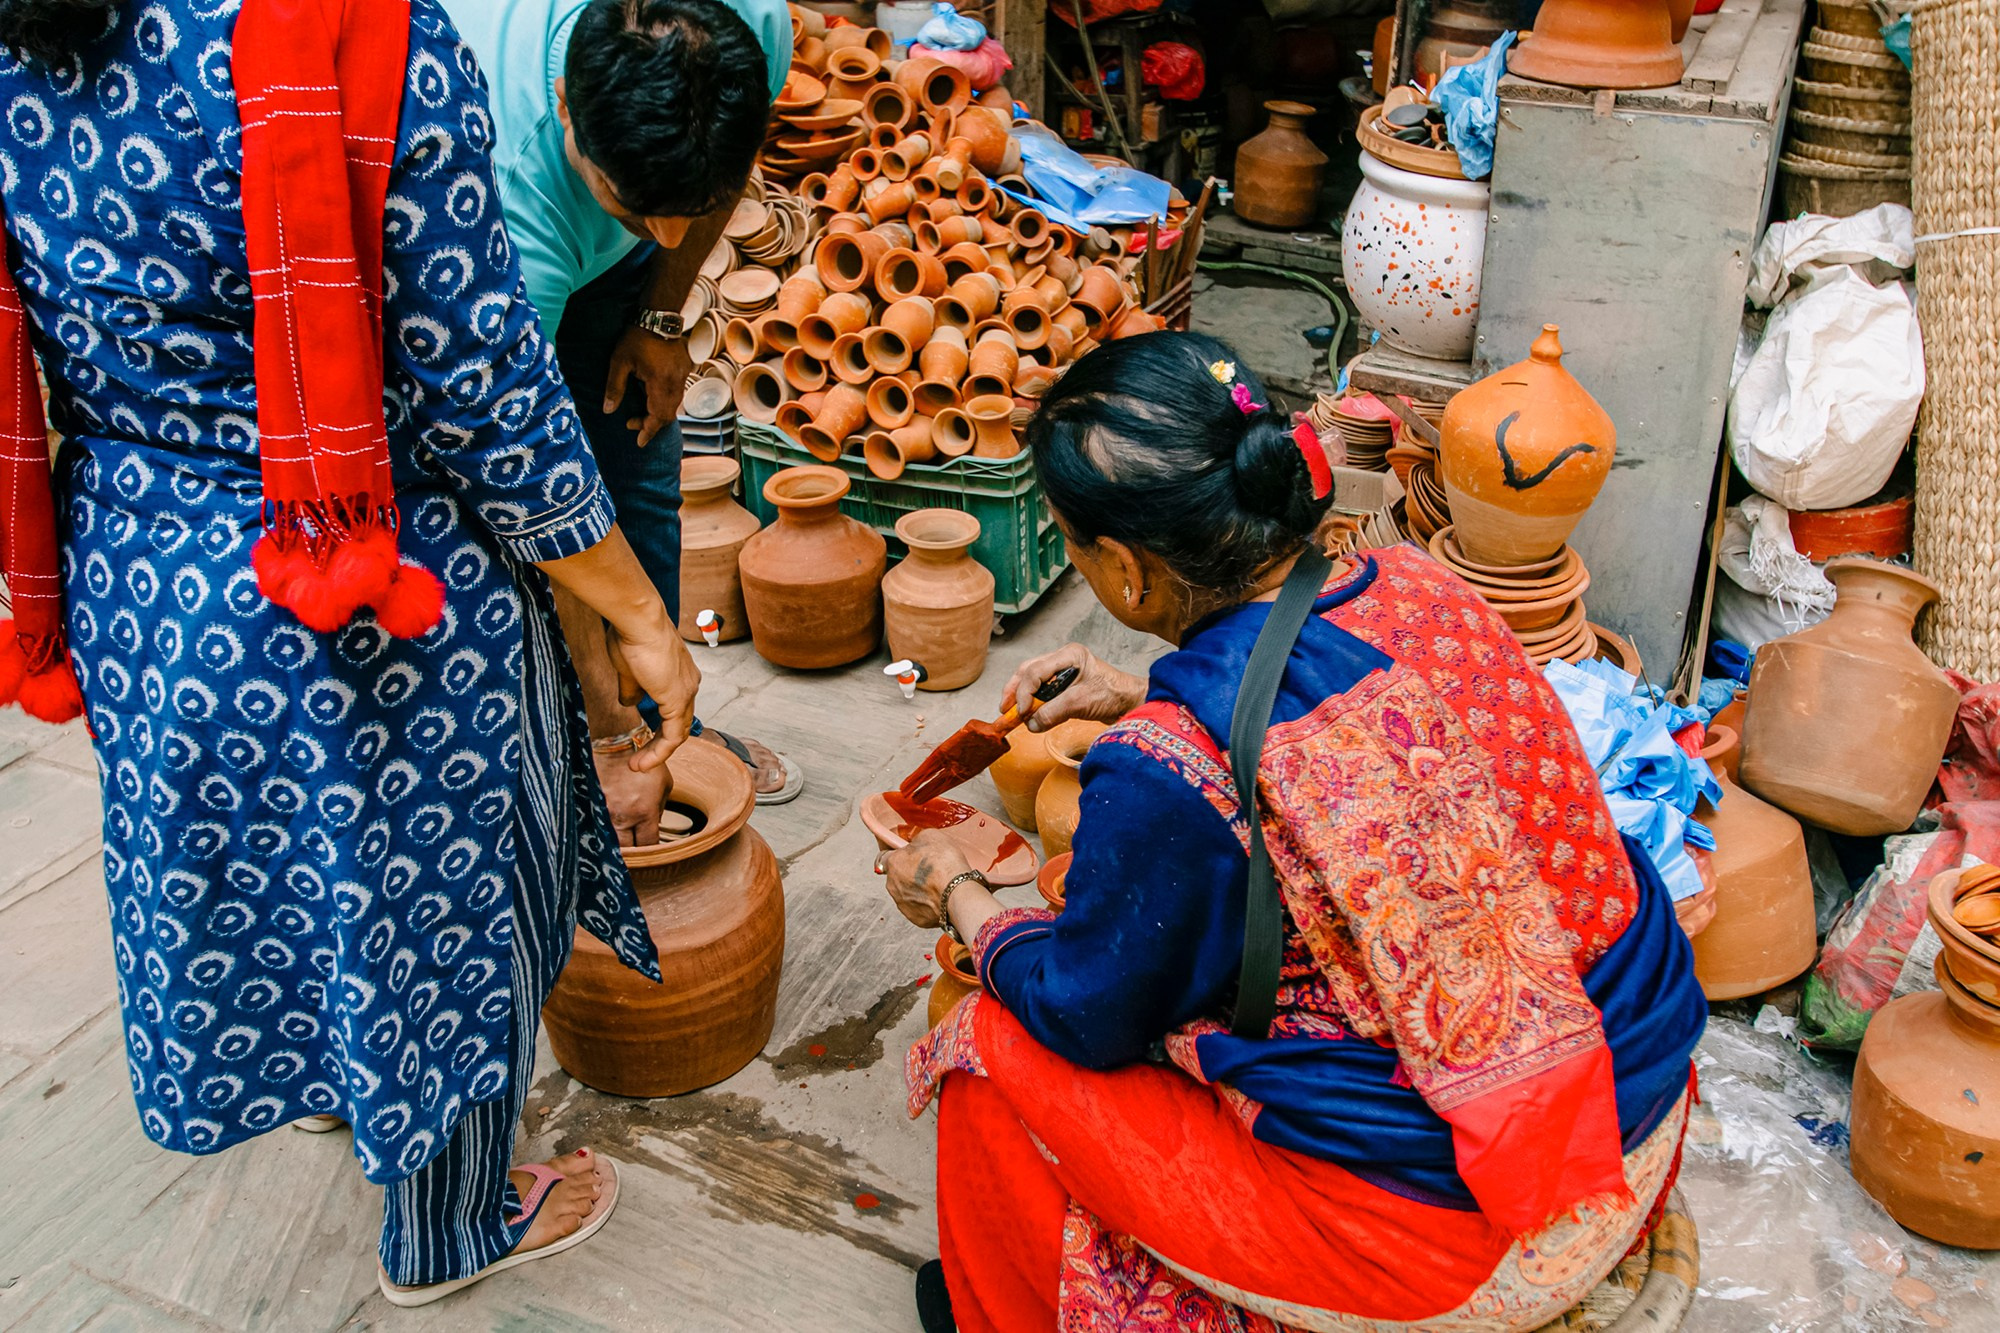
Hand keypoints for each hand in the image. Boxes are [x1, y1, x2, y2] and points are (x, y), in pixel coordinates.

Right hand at [594, 747, 669, 846]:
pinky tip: (605, 829)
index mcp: (645, 813)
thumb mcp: (664, 784)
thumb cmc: (643, 763)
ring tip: (620, 841)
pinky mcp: (591, 806)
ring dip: (615, 843)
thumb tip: (655, 825)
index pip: (648, 846)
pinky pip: (596, 825)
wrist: (615, 744)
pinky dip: (602, 830)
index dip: (650, 853)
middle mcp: (623, 817)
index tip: (651, 854)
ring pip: (609, 841)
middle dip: (632, 853)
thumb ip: (661, 809)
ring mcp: (605, 812)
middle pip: (627, 851)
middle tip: (634, 851)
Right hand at [603, 618, 698, 773]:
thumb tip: (628, 703)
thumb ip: (632, 689)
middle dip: (658, 744)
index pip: (674, 708)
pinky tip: (642, 762)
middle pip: (678, 723)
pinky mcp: (678, 700)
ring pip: (677, 732)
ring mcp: (687, 692)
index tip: (640, 739)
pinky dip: (659, 751)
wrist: (638, 619)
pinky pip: (673, 735)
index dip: (658, 726)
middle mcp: (689, 683)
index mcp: (679, 674)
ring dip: (657, 752)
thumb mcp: (628, 669)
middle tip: (640, 760)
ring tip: (637, 765)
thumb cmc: (631, 635)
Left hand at [605, 325, 691, 446]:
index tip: (639, 442)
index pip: (658, 417)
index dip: (648, 431)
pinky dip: (665, 403)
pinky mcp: (684, 370)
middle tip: (632, 425)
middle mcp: (675, 383)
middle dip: (651, 425)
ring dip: (658, 414)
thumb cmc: (637, 337)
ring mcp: (682, 377)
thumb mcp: (619, 362)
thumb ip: (614, 388)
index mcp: (660, 383)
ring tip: (641, 414)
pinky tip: (653, 399)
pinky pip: (677, 394)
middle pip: (668, 415)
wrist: (659, 317)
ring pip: (674, 406)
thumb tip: (608, 411)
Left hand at [876, 830, 974, 929]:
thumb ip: (917, 840)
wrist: (958, 892)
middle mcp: (893, 885)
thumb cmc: (945, 866)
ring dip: (917, 888)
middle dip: (908, 872)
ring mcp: (903, 903)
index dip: (894, 854)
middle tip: (927, 867)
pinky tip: (940, 896)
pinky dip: (927, 903)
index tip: (901, 852)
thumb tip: (917, 843)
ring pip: (907, 893)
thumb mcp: (930, 836)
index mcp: (893, 863)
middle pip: (897, 876)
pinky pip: (918, 908)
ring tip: (937, 883)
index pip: (883, 857)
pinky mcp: (916, 918)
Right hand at [1001, 644, 1145, 732]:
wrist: (1130, 704)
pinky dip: (1032, 703)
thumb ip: (1054, 712)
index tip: (1022, 713)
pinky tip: (1028, 714)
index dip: (1025, 692)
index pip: (1036, 671)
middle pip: (1028, 671)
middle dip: (1015, 691)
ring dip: (1021, 697)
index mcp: (1069, 655)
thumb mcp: (1082, 702)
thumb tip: (1031, 724)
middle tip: (1006, 710)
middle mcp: (1063, 659)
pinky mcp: (1064, 686)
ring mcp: (1063, 672)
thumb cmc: (1114, 695)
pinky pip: (1041, 692)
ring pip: (1031, 681)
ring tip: (1014, 714)